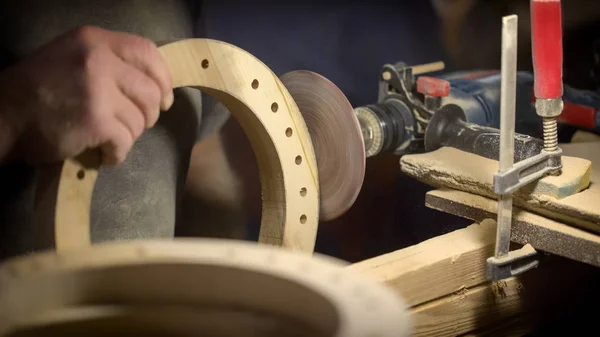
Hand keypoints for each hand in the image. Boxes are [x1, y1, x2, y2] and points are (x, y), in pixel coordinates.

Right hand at [0, 26, 173, 164]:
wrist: (2, 116)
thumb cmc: (38, 90)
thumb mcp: (72, 58)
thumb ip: (109, 63)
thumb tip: (153, 84)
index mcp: (95, 41)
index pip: (148, 53)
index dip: (163, 79)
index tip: (165, 98)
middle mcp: (99, 60)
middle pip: (151, 92)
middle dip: (148, 115)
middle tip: (131, 124)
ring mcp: (98, 91)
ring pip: (140, 121)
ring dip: (129, 135)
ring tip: (108, 137)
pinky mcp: (96, 121)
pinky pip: (125, 142)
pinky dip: (117, 153)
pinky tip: (104, 153)